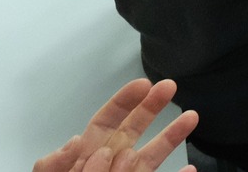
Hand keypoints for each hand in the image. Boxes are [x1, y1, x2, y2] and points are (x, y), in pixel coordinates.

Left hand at [32, 78, 197, 171]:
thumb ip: (55, 164)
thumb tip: (76, 142)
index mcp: (86, 154)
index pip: (108, 119)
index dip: (126, 100)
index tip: (143, 85)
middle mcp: (109, 163)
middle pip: (134, 129)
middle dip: (151, 106)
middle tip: (169, 87)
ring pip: (151, 156)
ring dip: (171, 137)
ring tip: (191, 117)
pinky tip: (189, 170)